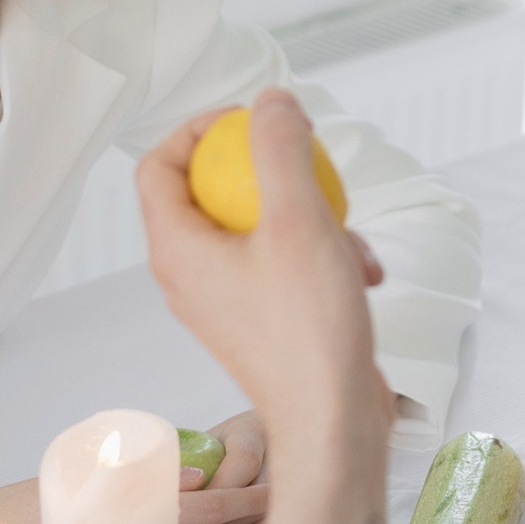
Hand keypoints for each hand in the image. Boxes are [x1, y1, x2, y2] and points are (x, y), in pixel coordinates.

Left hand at [137, 91, 393, 523]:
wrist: (332, 421)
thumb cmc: (308, 328)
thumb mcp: (298, 219)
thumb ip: (280, 150)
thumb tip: (271, 102)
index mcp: (177, 249)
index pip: (159, 165)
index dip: (197, 130)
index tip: (250, 121)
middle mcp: (189, 276)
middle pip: (212, 193)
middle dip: (271, 175)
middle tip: (310, 164)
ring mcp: (224, 302)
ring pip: (259, 229)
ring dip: (313, 221)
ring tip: (352, 241)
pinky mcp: (260, 322)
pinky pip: (282, 266)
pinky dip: (323, 259)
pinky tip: (365, 273)